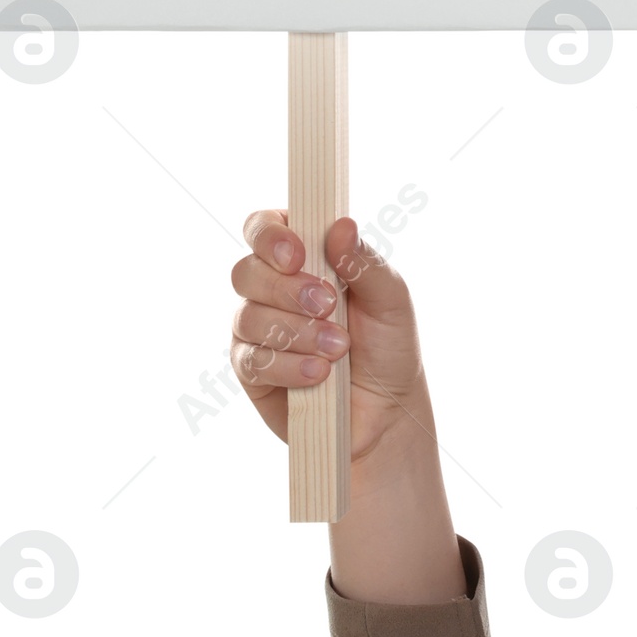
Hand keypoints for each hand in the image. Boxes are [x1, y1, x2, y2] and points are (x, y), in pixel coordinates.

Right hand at [230, 210, 424, 465]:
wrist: (386, 412)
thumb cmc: (388, 346)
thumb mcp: (391, 300)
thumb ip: (364, 262)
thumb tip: (340, 225)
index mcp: (302, 256)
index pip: (263, 226)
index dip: (270, 236)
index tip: (296, 256)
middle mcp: (271, 288)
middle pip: (246, 271)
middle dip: (287, 290)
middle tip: (329, 306)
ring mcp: (257, 329)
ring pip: (248, 317)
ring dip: (296, 332)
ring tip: (338, 349)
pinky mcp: (252, 370)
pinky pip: (251, 360)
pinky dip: (288, 366)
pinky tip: (319, 374)